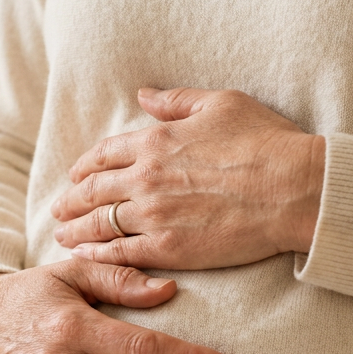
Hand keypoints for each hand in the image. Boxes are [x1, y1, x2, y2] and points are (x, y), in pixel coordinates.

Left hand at [51, 87, 325, 269]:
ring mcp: (154, 216)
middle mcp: (146, 178)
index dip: (85, 166)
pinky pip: (120, 254)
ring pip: (100, 225)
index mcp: (156, 142)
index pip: (104, 154)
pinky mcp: (168, 249)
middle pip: (93, 191)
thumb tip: (144, 94)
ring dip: (76, 231)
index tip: (76, 175)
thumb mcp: (221, 104)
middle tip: (58, 210)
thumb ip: (176, 102)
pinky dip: (97, 256)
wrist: (294, 189)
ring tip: (63, 237)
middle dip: (71, 201)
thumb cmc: (266, 142)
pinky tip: (87, 259)